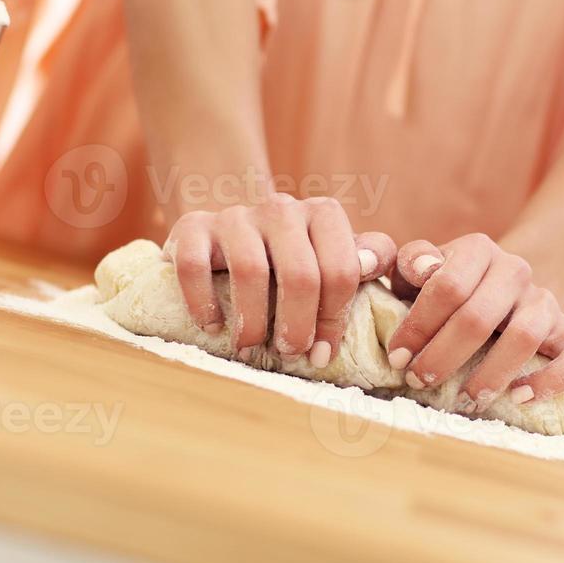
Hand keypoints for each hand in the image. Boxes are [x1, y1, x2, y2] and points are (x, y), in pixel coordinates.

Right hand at [163, 194, 395, 366]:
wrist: (230, 234)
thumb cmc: (293, 258)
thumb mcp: (335, 255)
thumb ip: (370, 256)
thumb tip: (369, 267)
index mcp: (323, 214)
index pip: (341, 270)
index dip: (334, 320)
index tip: (322, 354)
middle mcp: (281, 208)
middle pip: (299, 273)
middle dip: (298, 324)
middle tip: (290, 354)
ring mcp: (235, 215)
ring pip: (249, 270)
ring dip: (253, 321)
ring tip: (250, 348)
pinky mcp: (193, 227)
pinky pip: (195, 266)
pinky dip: (204, 303)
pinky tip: (212, 326)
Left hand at [385, 233, 563, 410]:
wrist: (504, 290)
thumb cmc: (449, 287)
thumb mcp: (422, 269)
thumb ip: (412, 263)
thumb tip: (422, 270)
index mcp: (478, 250)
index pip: (448, 286)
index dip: (418, 326)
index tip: (398, 358)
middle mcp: (516, 270)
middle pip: (479, 316)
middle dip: (443, 355)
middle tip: (419, 382)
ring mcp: (546, 301)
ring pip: (525, 337)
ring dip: (491, 374)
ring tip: (465, 399)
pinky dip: (551, 380)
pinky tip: (520, 398)